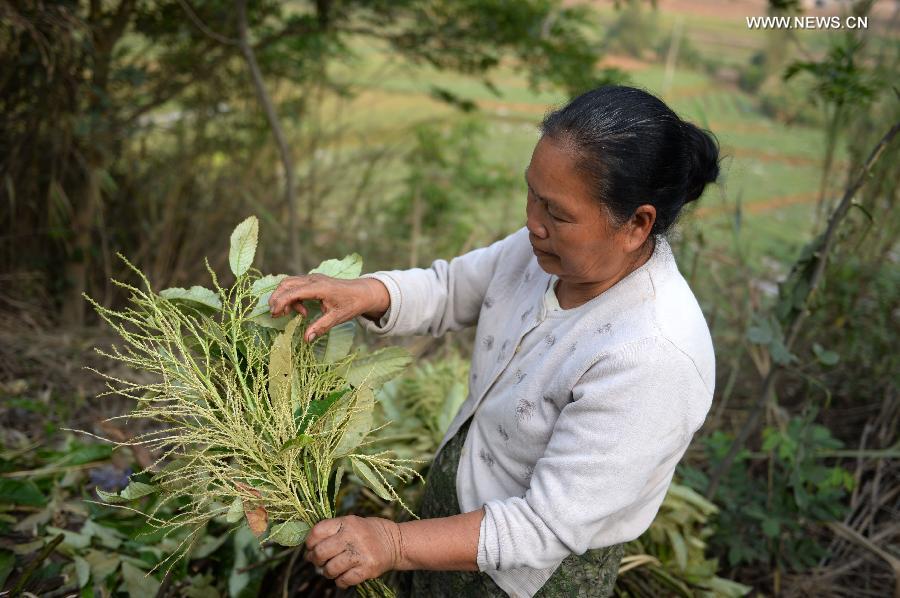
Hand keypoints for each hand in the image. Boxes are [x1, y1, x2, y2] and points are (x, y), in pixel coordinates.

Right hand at [268, 275, 389, 342]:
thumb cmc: (352, 304)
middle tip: (275, 314)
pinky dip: (292, 296)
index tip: (275, 314)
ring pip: (290, 283)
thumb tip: (306, 339)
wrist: (364, 292)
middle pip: (287, 284)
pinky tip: (300, 310)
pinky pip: (296, 285)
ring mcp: (313, 278)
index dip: (281, 302)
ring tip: (287, 314)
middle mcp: (313, 279)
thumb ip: (321, 327)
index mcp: (319, 287)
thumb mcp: (337, 318)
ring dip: (284, 297)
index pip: (293, 291)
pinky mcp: (314, 281)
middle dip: (277, 298)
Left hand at [305, 515, 401, 588]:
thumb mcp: (352, 523)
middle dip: (315, 559)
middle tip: (319, 561)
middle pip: (321, 552)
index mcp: (346, 522)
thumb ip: (332, 531)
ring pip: (330, 569)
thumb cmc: (369, 533)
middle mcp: (352, 536)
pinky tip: (344, 576)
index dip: (309, 542)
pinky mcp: (367, 569)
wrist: (396, 543)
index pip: (318, 531)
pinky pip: (344, 580)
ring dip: (328, 572)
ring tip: (332, 570)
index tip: (311, 547)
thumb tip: (309, 549)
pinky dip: (340, 581)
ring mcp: (360, 553)